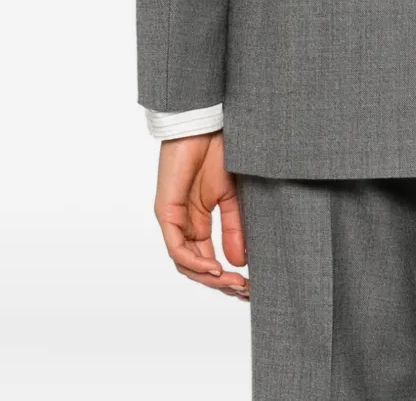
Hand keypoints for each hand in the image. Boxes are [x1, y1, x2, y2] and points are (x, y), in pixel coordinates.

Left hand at [153, 131, 248, 298]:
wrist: (205, 124)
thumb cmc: (217, 152)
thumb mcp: (233, 196)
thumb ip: (234, 228)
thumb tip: (240, 261)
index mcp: (198, 221)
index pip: (208, 260)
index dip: (226, 276)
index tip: (249, 286)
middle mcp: (183, 225)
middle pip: (196, 267)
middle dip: (220, 283)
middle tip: (244, 290)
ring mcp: (173, 220)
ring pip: (185, 263)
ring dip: (209, 277)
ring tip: (233, 282)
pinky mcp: (166, 211)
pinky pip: (177, 247)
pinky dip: (195, 262)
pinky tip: (215, 267)